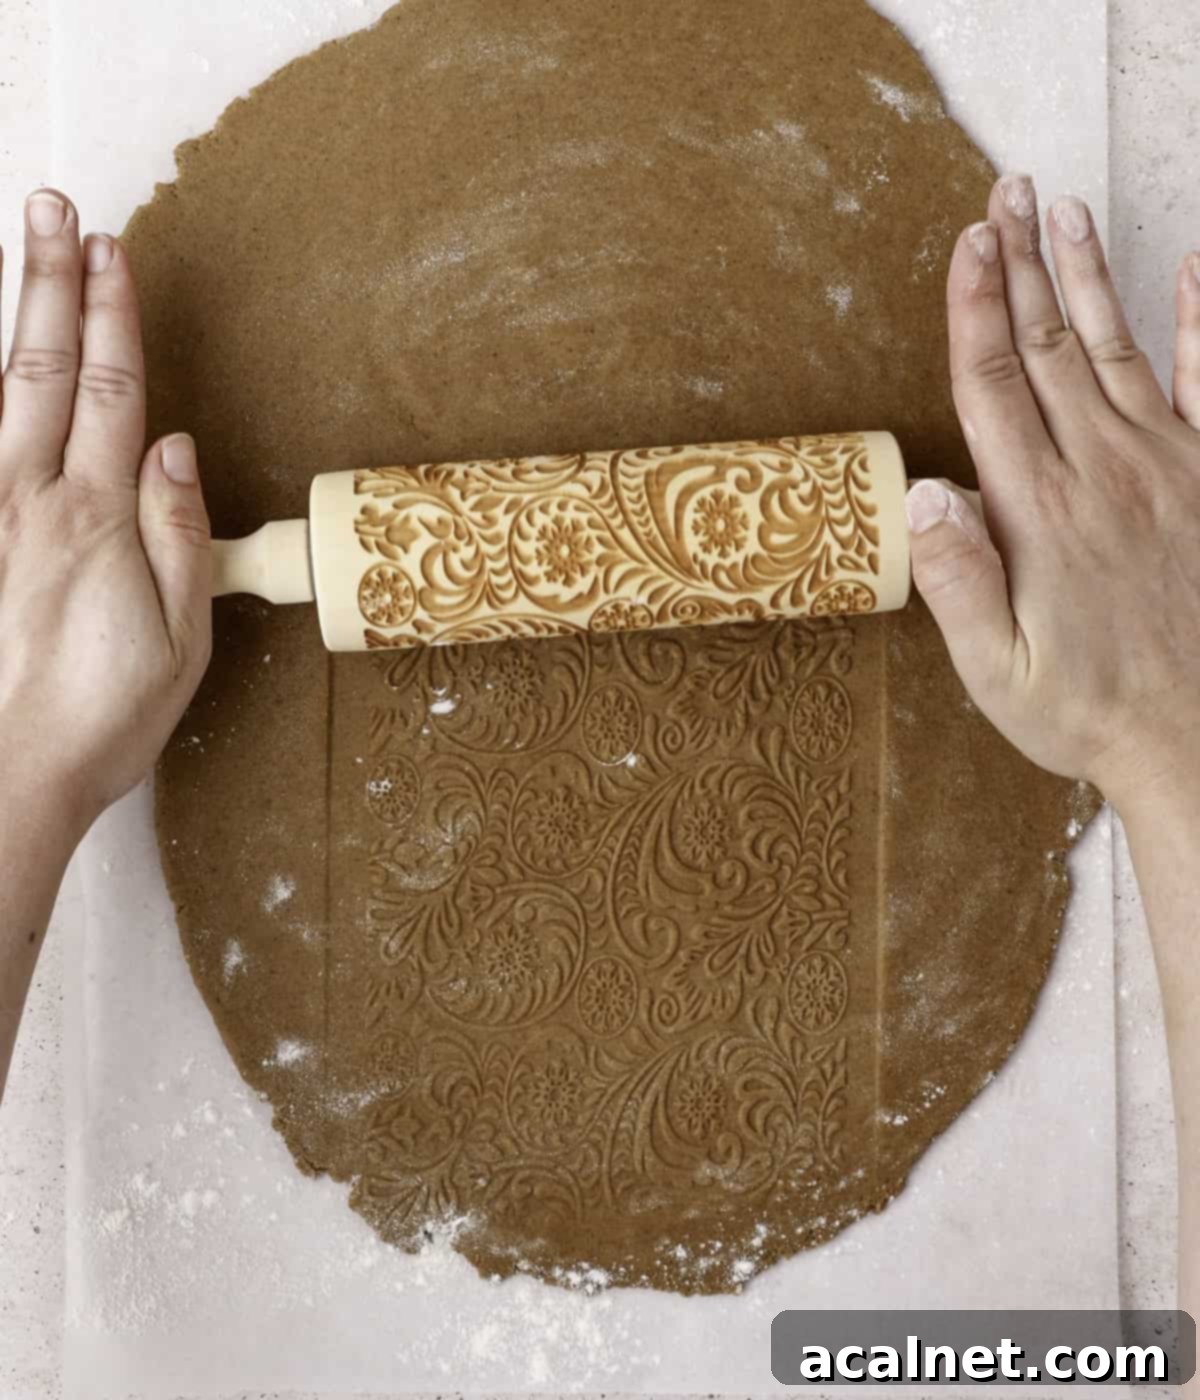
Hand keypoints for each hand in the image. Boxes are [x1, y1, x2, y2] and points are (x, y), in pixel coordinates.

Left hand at [0, 189, 211, 837]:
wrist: (8, 774)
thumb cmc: (103, 716)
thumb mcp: (181, 641)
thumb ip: (176, 536)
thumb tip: (174, 447)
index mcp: (94, 520)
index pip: (109, 392)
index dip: (113, 317)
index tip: (113, 252)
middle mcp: (27, 502)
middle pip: (41, 369)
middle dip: (51, 283)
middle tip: (54, 210)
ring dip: (10, 318)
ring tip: (19, 253)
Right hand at [907, 176, 1199, 820]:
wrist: (1199, 738)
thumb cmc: (1086, 711)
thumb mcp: (997, 669)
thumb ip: (958, 580)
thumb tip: (924, 490)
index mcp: (1042, 511)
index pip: (994, 385)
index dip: (976, 309)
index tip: (968, 244)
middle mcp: (1104, 470)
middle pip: (1048, 348)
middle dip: (1022, 266)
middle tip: (1006, 196)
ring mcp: (1166, 467)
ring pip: (1114, 349)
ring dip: (1085, 278)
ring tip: (1063, 212)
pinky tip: (1189, 270)